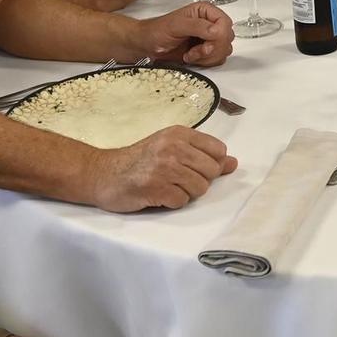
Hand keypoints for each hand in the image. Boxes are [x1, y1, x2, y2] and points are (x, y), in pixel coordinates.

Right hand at [90, 125, 236, 211]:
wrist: (103, 173)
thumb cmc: (140, 161)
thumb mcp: (171, 149)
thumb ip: (203, 155)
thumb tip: (233, 163)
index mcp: (179, 134)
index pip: (218, 150)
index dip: (210, 164)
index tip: (193, 168)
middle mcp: (173, 147)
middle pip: (211, 171)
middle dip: (199, 181)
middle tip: (177, 179)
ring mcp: (164, 167)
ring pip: (200, 188)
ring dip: (185, 193)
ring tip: (166, 186)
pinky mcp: (155, 187)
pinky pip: (181, 202)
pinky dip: (171, 203)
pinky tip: (157, 195)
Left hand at [138, 2, 234, 66]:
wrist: (147, 45)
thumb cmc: (157, 31)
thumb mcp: (176, 25)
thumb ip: (198, 26)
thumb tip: (216, 31)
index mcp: (205, 11)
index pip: (226, 23)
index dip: (219, 36)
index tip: (205, 43)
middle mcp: (210, 23)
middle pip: (227, 38)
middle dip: (212, 48)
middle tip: (196, 49)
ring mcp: (209, 38)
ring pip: (224, 50)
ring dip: (207, 56)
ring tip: (190, 53)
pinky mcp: (206, 51)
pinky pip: (217, 59)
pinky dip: (205, 62)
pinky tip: (191, 57)